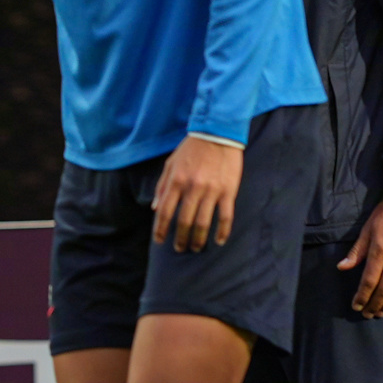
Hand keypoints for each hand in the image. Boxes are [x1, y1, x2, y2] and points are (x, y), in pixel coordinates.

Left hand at [152, 135, 244, 252]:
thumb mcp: (170, 164)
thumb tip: (154, 207)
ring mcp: (211, 190)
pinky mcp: (228, 191)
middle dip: (180, 238)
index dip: (160, 228)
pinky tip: (219, 241)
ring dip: (198, 238)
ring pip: (203, 222)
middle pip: (183, 221)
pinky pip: (225, 216)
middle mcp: (192, 188)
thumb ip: (162, 186)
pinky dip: (222, 231)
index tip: (159, 240)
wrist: (217, 133)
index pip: (164, 211)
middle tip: (179, 248)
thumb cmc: (191, 149)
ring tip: (195, 248)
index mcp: (176, 181)